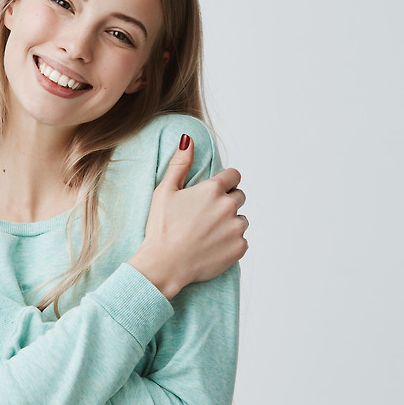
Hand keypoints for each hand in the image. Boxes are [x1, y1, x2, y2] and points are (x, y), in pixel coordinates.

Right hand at [128, 134, 248, 299]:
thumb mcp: (165, 191)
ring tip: (208, 233)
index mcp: (212, 190)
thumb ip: (180, 164)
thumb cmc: (161, 228)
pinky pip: (242, 240)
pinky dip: (231, 243)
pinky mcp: (239, 248)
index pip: (234, 175)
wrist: (164, 265)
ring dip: (230, 223)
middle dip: (227, 202)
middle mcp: (229, 206)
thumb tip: (188, 139)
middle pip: (240, 196)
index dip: (225, 182)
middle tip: (207, 216)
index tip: (215, 192)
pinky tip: (212, 247)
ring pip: (242, 219)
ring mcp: (236, 228)